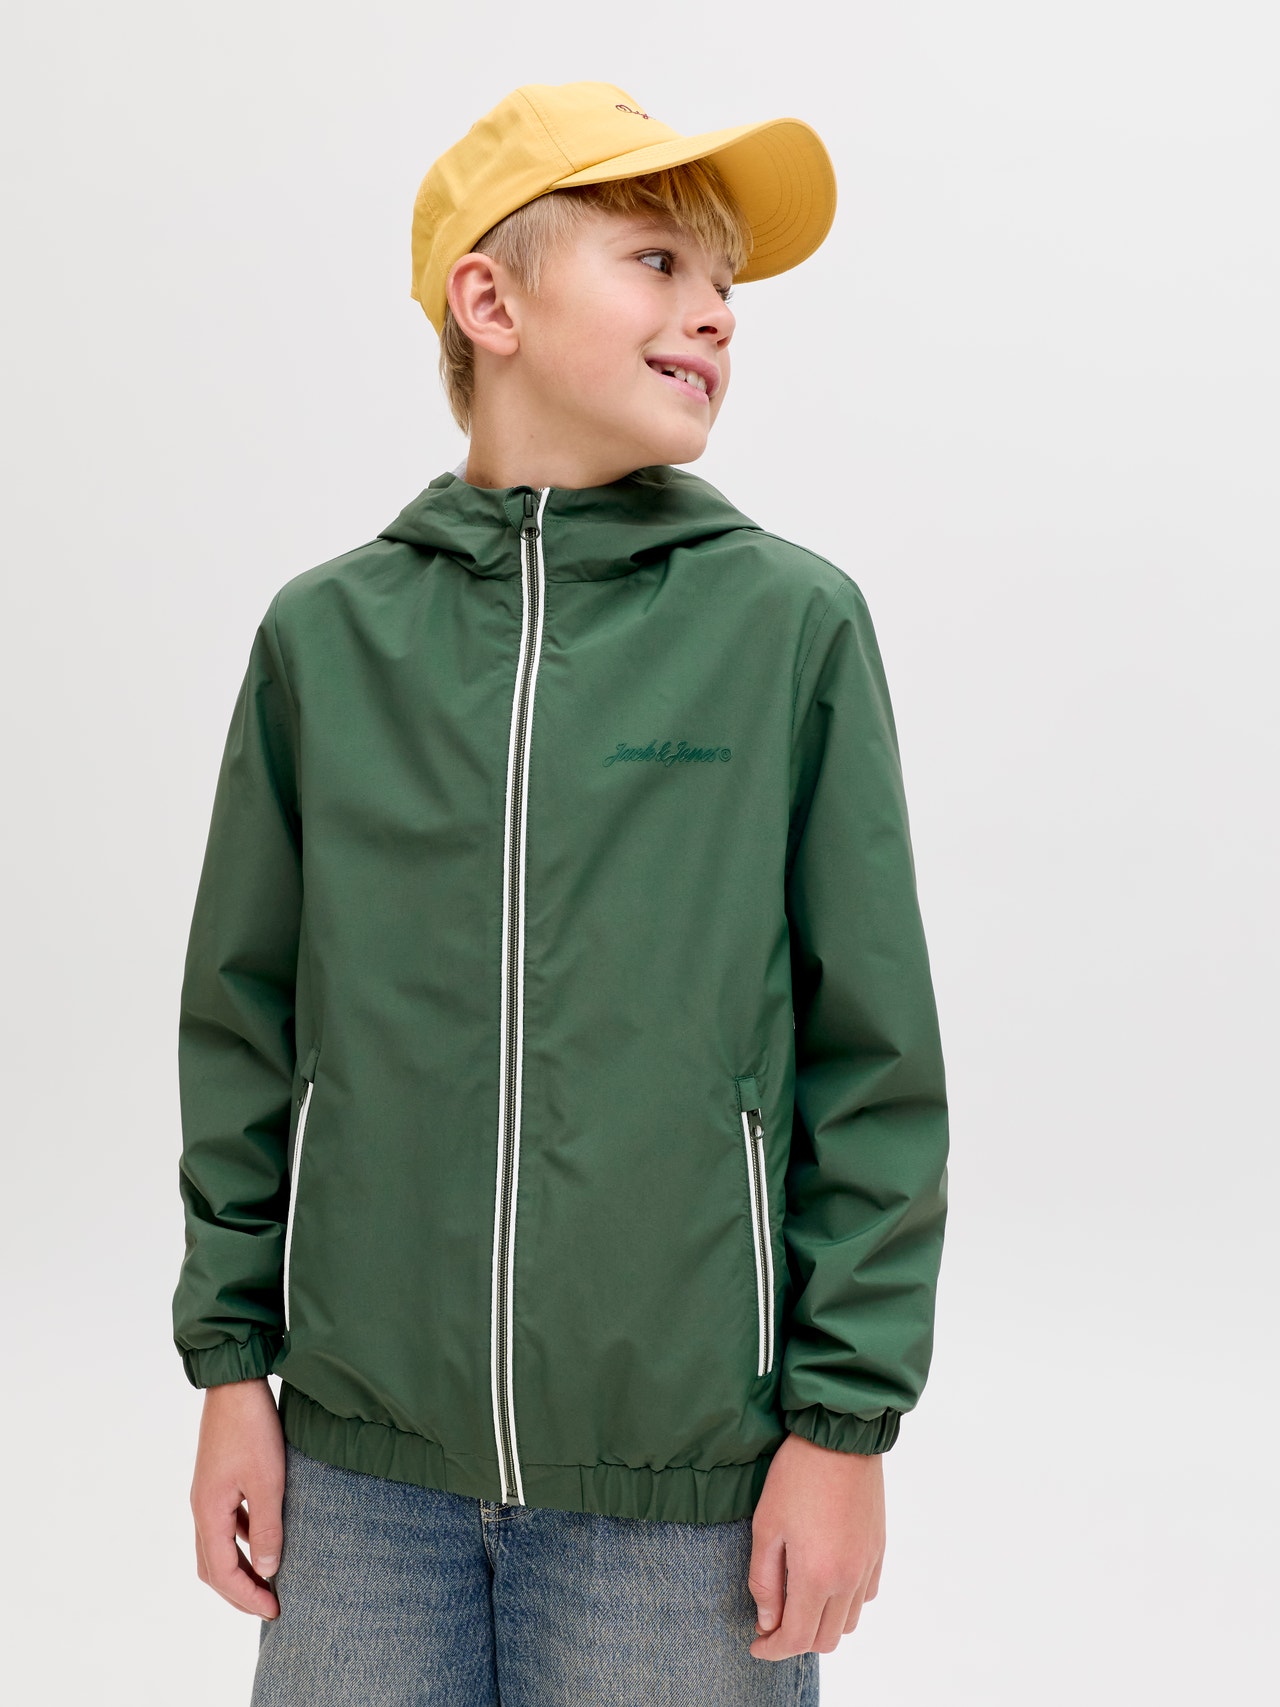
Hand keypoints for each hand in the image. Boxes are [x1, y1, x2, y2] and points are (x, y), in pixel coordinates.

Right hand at [190, 1376, 285, 1619]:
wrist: (235, 1383)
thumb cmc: (252, 1429)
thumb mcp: (268, 1480)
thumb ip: (267, 1527)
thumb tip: (268, 1569)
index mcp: (208, 1513)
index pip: (222, 1573)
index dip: (247, 1597)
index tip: (275, 1610)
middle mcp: (200, 1508)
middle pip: (212, 1567)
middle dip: (239, 1592)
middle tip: (270, 1605)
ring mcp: (206, 1494)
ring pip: (216, 1547)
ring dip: (238, 1569)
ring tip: (268, 1580)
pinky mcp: (216, 1480)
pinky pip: (224, 1524)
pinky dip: (240, 1542)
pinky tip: (262, 1538)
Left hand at [747, 1430, 884, 1659]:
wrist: (840, 1436)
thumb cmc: (796, 1476)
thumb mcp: (766, 1526)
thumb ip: (765, 1581)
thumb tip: (767, 1620)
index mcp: (817, 1576)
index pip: (798, 1639)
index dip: (773, 1649)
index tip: (756, 1644)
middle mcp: (848, 1579)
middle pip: (826, 1639)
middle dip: (796, 1640)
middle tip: (772, 1623)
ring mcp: (868, 1565)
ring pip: (848, 1622)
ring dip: (822, 1624)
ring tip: (797, 1603)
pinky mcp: (878, 1549)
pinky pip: (866, 1595)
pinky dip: (845, 1603)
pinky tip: (825, 1582)